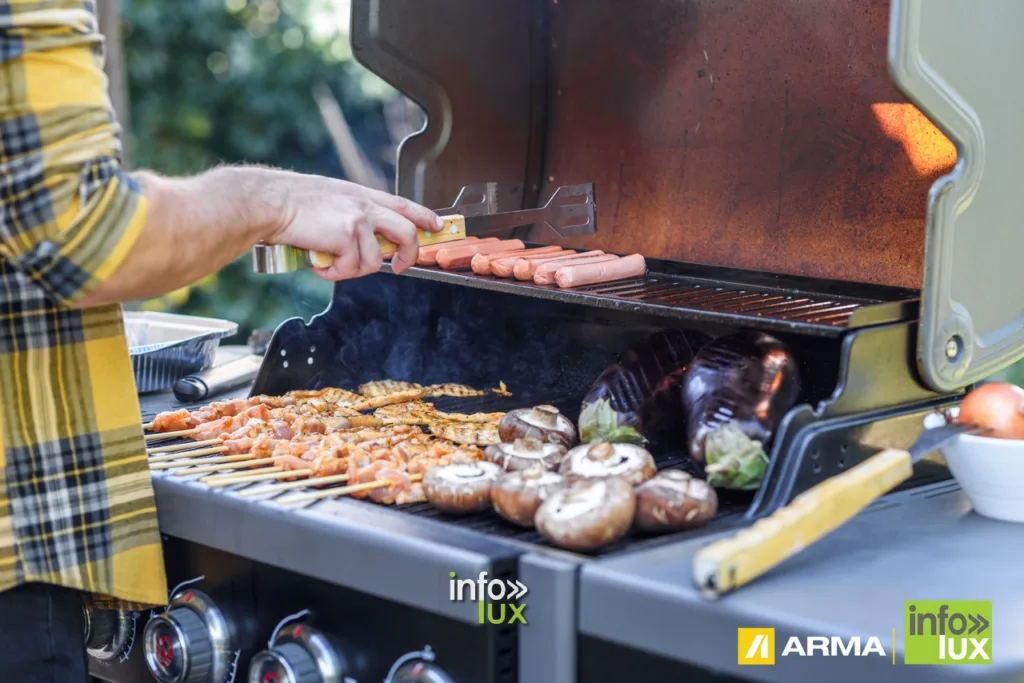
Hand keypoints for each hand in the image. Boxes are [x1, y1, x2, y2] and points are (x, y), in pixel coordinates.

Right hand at [265, 171, 441, 278]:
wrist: (271, 202)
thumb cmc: (292, 203)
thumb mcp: (331, 199)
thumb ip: (352, 214)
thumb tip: (364, 242)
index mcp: (361, 195)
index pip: (403, 205)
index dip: (424, 217)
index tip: (437, 227)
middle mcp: (365, 205)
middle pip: (407, 232)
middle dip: (408, 255)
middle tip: (400, 268)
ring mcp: (359, 220)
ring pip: (377, 260)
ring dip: (354, 270)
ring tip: (332, 263)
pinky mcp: (348, 236)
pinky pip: (352, 268)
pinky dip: (334, 273)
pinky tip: (319, 264)